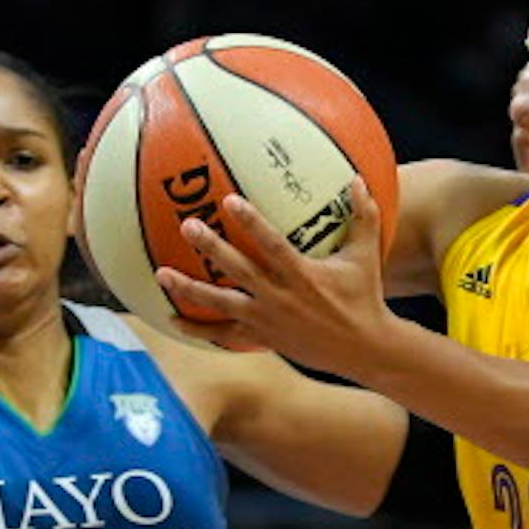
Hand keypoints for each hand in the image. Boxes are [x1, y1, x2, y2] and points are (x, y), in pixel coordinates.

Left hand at [155, 176, 394, 370]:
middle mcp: (281, 298)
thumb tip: (357, 178)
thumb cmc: (365, 297)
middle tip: (187, 226)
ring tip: (161, 274)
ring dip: (190, 289)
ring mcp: (267, 321)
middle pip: (239, 270)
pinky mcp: (262, 338)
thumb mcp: (366, 255)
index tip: (230, 201)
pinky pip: (224, 335)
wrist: (363, 350)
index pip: (272, 245)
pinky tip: (172, 318)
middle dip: (212, 248)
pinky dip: (198, 329)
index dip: (251, 222)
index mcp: (303, 276)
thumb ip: (363, 215)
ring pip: (221, 304)